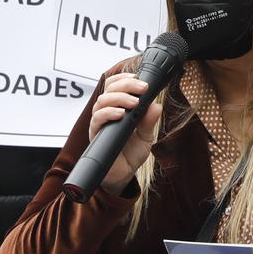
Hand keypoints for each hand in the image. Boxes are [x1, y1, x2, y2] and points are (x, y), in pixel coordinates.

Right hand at [86, 73, 162, 191]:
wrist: (123, 175)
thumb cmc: (131, 154)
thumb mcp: (146, 136)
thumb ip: (149, 121)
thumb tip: (156, 105)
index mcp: (117, 108)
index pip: (115, 86)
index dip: (124, 78)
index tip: (138, 77)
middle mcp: (106, 113)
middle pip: (109, 89)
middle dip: (126, 85)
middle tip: (142, 88)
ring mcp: (100, 123)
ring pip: (102, 101)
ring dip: (119, 98)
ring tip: (134, 103)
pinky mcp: (95, 135)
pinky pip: (97, 119)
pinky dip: (109, 113)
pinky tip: (121, 114)